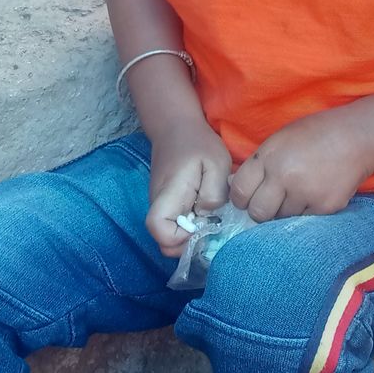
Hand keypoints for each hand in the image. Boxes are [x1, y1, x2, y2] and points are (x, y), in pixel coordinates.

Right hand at [147, 118, 231, 255]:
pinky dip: (190, 227)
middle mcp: (158, 204)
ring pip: (170, 237)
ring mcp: (159, 206)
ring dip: (191, 236)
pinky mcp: (166, 206)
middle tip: (211, 228)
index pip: (157, 229)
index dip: (178, 239)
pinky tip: (205, 213)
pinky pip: (174, 226)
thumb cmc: (198, 144)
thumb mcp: (217, 162)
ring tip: (211, 220)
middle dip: (188, 245)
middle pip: (163, 242)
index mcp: (169, 194)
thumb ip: (215, 192)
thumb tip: (207, 214)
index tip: (200, 228)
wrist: (176, 128)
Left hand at [229, 110, 371, 221]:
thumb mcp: (280, 140)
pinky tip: (314, 194)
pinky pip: (304, 220)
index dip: (241, 199)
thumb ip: (260, 163)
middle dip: (261, 211)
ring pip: (281, 219)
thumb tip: (239, 188)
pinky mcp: (324, 207)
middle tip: (271, 202)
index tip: (247, 199)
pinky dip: (306, 211)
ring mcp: (305, 193)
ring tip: (298, 192)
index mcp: (268, 157)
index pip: (240, 192)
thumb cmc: (315, 134)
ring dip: (285, 211)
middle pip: (257, 213)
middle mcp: (284, 177)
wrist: (356, 137)